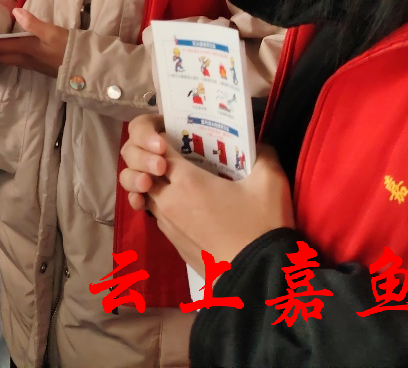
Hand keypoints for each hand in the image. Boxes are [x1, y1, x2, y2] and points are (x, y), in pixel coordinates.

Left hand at [119, 115, 295, 269]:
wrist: (256, 278)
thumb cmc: (261, 228)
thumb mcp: (270, 182)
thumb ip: (262, 153)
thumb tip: (257, 144)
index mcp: (185, 180)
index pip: (152, 143)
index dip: (155, 131)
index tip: (171, 130)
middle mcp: (166, 199)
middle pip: (137, 167)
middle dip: (145, 153)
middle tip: (168, 152)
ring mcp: (165, 221)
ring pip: (141, 190)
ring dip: (148, 178)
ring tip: (170, 174)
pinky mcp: (170, 239)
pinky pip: (153, 210)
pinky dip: (157, 199)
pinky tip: (179, 198)